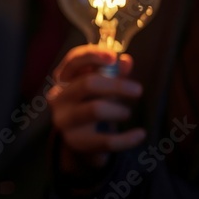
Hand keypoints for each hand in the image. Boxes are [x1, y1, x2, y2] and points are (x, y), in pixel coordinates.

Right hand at [47, 45, 145, 174]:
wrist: (79, 143)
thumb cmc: (90, 106)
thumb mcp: (100, 88)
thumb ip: (112, 73)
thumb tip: (125, 61)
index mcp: (62, 80)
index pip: (73, 61)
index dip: (92, 55)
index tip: (114, 56)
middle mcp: (58, 98)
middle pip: (87, 84)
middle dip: (116, 85)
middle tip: (138, 89)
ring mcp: (64, 121)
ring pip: (95, 110)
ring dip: (119, 110)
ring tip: (126, 113)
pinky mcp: (76, 143)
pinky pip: (107, 140)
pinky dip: (128, 138)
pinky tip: (140, 134)